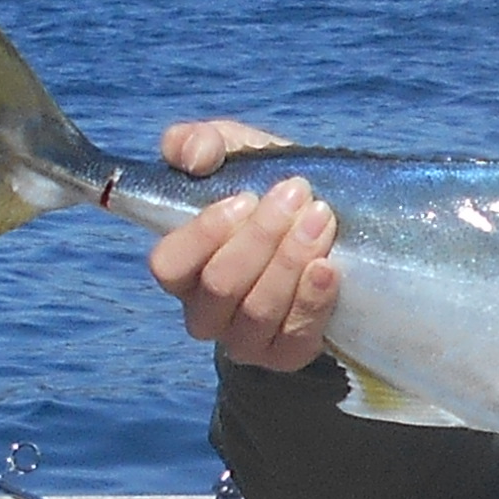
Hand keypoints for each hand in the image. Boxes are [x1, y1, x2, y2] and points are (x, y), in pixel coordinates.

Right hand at [146, 118, 336, 373]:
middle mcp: (205, 311)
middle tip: (297, 194)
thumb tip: (196, 156)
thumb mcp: (237, 156)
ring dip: (290, 261)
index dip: (203, 233)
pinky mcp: (285, 356)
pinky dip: (312, 301)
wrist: (324, 232)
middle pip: (220, 286)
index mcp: (182, 267)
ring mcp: (244, 340)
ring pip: (257, 312)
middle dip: (261, 237)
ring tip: (321, 219)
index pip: (169, 265)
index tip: (245, 197)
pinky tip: (329, 268)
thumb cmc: (267, 192)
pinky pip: (294, 339)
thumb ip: (201, 143)